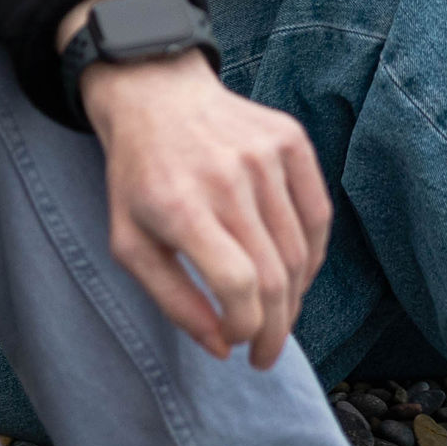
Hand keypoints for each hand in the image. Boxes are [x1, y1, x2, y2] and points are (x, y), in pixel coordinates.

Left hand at [67, 11, 330, 369]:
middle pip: (275, 277)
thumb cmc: (139, 176)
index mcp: (181, 205)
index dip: (245, 328)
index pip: (238, 286)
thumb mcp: (128, 242)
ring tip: (277, 318)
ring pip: (301, 252)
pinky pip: (317, 215)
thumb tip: (221, 347)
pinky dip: (312, 256)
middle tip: (265, 353)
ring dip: (295, 300)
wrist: (155, 92)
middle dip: (275, 330)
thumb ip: (171, 300)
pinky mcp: (290, 139)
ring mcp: (265, 154)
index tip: (235, 345)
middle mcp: (228, 177)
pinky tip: (296, 276)